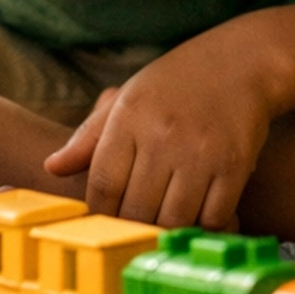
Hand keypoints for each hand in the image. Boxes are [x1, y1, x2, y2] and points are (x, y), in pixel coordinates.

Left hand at [44, 30, 283, 226]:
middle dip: (133, 228)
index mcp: (130, 116)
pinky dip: (204, 227)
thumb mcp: (129, 97)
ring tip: (165, 228)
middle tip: (135, 232)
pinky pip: (214, 217)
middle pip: (136, 209)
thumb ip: (89, 136)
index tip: (106, 220)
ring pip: (174, 220)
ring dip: (168, 232)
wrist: (242, 60)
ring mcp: (201, 151)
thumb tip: (51, 168)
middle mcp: (163, 134)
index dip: (101, 213)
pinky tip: (199, 218)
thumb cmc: (178, 82)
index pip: (102, 184)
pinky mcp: (234, 165)